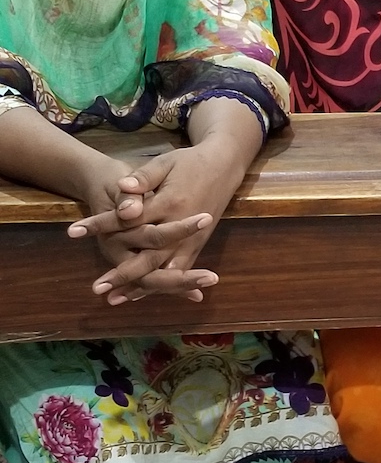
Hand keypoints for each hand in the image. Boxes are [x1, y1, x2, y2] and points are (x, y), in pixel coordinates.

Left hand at [69, 141, 245, 304]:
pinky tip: (139, 295)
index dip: (101, 225)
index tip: (74, 232)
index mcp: (171, 204)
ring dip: (141, 288)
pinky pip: (178, 271)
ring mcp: (192, 240)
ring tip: (114, 300)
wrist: (224, 167)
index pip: (129, 219)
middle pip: (149, 257)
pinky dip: (160, 286)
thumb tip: (122, 187)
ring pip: (165, 271)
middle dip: (122, 274)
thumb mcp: (165, 163)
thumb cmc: (190, 163)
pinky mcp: (197, 246)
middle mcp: (182, 227)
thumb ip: (143, 178)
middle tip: (97, 288)